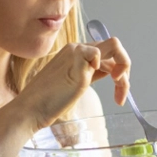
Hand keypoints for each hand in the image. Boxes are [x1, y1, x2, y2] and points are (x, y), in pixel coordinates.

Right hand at [16, 38, 132, 129]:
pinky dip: (110, 71)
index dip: (117, 71)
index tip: (118, 93)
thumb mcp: (74, 84)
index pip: (106, 54)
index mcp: (74, 53)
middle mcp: (76, 48)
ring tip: (120, 95)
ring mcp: (76, 53)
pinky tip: (105, 85)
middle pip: (114, 47)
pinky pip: (101, 54)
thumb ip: (89, 74)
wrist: (31, 109)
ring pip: (114, 47)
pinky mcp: (77, 60)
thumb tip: (110, 72)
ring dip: (124, 72)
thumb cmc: (48, 101)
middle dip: (125, 69)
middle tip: (122, 93)